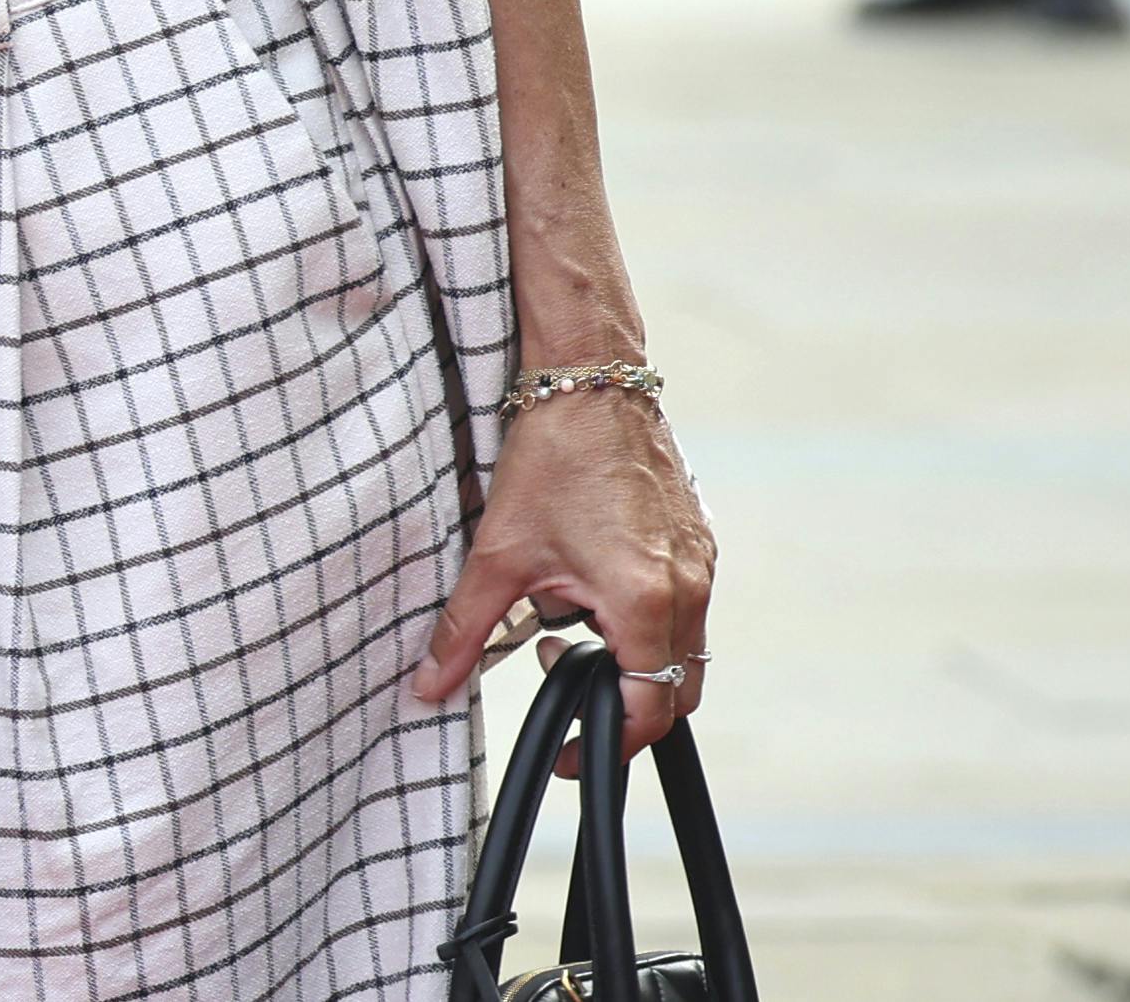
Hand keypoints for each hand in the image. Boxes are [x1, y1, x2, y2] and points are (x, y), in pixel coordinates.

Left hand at [410, 379, 714, 756]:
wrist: (590, 381)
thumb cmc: (550, 459)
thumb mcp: (498, 553)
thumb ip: (464, 632)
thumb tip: (428, 686)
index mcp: (643, 600)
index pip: (646, 710)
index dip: (605, 743)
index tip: (571, 747)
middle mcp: (687, 588)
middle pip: (676, 691)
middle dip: (619, 701)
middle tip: (557, 668)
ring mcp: (701, 564)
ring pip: (682, 650)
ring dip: (629, 655)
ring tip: (565, 614)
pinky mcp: (700, 542)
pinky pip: (685, 608)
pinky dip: (644, 617)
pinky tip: (591, 581)